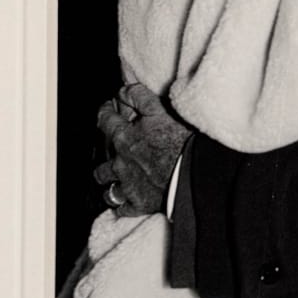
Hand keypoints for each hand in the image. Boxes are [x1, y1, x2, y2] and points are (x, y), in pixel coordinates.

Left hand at [92, 83, 191, 216]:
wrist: (195, 173)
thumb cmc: (181, 140)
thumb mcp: (160, 110)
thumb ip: (138, 97)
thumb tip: (122, 90)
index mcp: (124, 137)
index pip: (104, 121)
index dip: (104, 113)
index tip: (107, 110)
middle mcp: (120, 163)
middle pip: (102, 160)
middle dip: (107, 156)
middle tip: (115, 151)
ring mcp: (127, 185)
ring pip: (108, 187)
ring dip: (110, 183)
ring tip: (116, 181)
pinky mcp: (139, 204)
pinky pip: (122, 208)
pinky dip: (123, 204)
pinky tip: (128, 201)